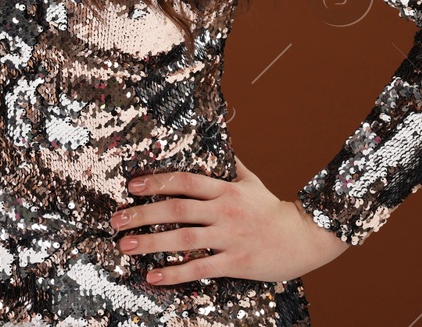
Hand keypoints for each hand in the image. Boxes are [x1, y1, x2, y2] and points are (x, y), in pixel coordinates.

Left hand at [110, 154, 349, 284]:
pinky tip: (153, 276)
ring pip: (183, 239)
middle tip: (116, 219)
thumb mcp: (252, 182)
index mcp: (226, 190)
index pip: (185, 181)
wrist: (305, 237)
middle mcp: (224, 211)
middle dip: (143, 213)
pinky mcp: (235, 263)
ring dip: (151, 242)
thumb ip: (231, 166)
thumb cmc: (274, 210)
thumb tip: (218, 145)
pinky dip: (174, 272)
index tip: (132, 185)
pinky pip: (199, 268)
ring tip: (125, 245)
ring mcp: (229, 238)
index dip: (156, 181)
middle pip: (176, 209)